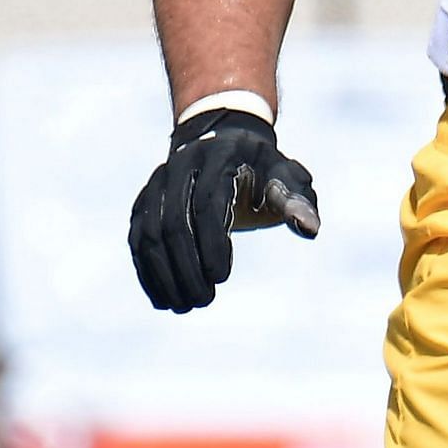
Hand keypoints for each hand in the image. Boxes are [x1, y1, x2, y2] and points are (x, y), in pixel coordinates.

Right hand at [128, 104, 318, 313]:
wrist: (226, 141)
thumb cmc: (264, 169)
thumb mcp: (288, 177)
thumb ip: (297, 201)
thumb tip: (309, 229)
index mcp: (219, 158)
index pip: (207, 203)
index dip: (211, 242)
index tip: (221, 278)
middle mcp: (181, 167)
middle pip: (174, 221)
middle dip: (186, 266)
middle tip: (204, 301)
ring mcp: (158, 184)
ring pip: (149, 232)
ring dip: (164, 274)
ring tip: (185, 306)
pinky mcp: (146, 202)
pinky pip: (138, 239)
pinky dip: (148, 271)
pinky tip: (163, 300)